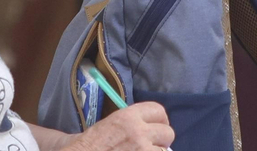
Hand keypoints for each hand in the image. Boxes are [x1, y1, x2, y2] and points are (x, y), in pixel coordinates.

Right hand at [38, 103, 174, 150]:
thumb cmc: (88, 146)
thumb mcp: (106, 126)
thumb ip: (126, 123)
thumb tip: (139, 127)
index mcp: (127, 117)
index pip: (158, 110)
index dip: (160, 120)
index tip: (156, 127)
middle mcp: (139, 132)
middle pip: (168, 132)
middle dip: (161, 140)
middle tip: (150, 145)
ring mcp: (143, 150)